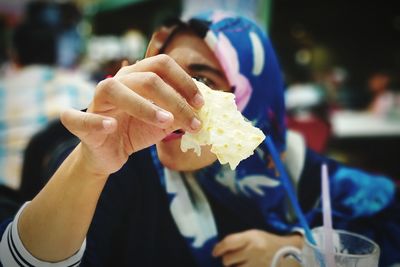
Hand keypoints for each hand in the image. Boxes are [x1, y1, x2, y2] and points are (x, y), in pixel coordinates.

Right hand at [60, 54, 203, 175]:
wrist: (109, 153)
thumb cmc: (136, 131)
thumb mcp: (163, 122)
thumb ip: (179, 113)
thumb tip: (203, 110)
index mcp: (137, 77)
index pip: (162, 65)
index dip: (184, 81)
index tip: (201, 104)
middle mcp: (117, 82)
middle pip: (147, 78)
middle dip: (175, 100)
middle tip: (194, 122)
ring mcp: (97, 100)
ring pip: (115, 90)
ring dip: (144, 106)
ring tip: (166, 122)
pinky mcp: (81, 122)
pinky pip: (81, 118)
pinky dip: (96, 121)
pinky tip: (112, 126)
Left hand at [212, 229, 302, 266]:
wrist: (288, 253)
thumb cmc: (267, 242)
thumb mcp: (254, 235)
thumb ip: (237, 240)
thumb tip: (219, 249)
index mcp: (251, 238)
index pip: (229, 242)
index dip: (218, 248)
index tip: (214, 252)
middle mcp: (253, 251)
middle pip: (228, 260)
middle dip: (227, 261)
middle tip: (230, 260)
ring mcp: (257, 264)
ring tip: (239, 264)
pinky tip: (245, 266)